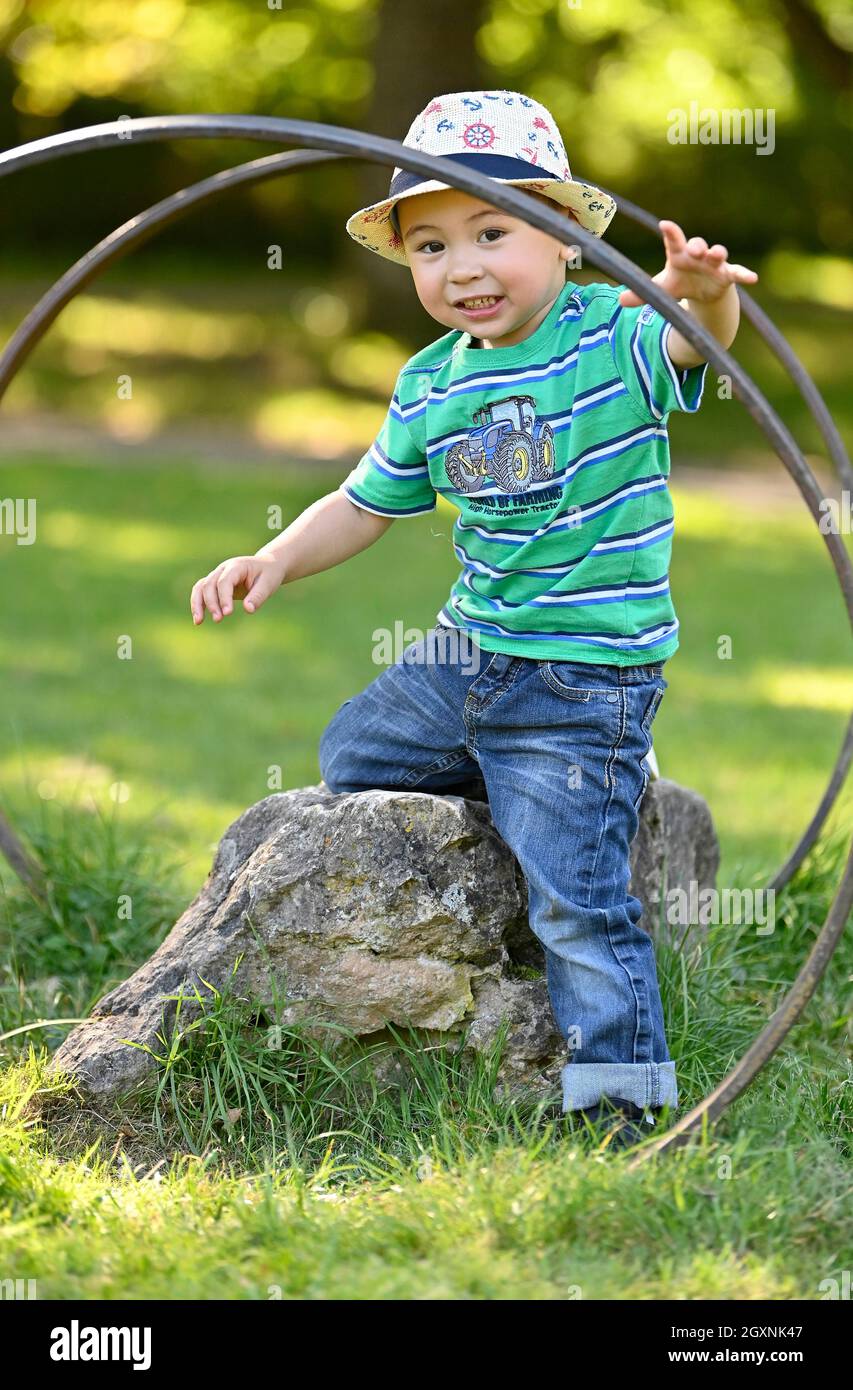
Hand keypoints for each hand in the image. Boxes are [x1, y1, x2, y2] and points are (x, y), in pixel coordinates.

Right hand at [190, 553, 284, 623]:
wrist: (267, 566)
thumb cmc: (269, 574)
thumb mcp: (268, 584)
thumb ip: (258, 596)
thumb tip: (248, 610)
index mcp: (237, 566)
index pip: (225, 581)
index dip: (224, 597)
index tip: (227, 613)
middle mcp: (223, 569)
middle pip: (209, 584)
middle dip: (211, 603)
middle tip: (218, 619)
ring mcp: (217, 575)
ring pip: (201, 587)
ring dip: (198, 604)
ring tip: (199, 622)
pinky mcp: (215, 584)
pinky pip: (201, 592)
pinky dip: (198, 604)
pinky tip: (199, 620)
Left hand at [618, 219, 758, 307]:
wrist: (702, 292)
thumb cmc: (680, 283)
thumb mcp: (662, 289)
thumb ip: (642, 294)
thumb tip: (620, 300)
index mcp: (679, 254)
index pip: (674, 240)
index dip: (671, 233)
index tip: (664, 225)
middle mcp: (698, 254)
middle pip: (697, 245)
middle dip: (696, 245)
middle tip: (693, 249)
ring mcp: (714, 263)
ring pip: (718, 253)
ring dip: (718, 252)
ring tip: (717, 254)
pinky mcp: (727, 275)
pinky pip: (737, 272)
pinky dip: (745, 274)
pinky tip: (752, 278)